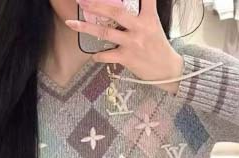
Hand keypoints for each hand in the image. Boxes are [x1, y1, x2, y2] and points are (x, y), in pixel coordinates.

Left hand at [66, 0, 183, 93]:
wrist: (166, 70)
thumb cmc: (158, 47)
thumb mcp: (154, 26)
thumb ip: (142, 15)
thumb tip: (119, 11)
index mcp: (149, 18)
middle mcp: (140, 28)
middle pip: (116, 12)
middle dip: (97, 5)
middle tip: (82, 1)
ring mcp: (132, 43)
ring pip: (105, 32)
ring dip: (86, 27)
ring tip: (72, 23)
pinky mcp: (127, 58)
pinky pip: (107, 55)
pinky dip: (98, 55)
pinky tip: (92, 54)